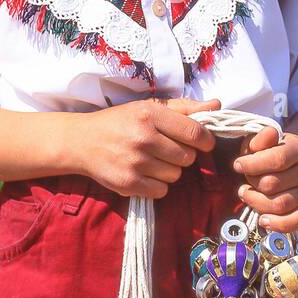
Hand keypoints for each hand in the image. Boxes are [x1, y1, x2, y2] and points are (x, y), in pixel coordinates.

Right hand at [77, 96, 220, 198]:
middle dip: (183, 154)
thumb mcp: (148, 108)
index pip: (195, 132)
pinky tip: (144, 173)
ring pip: (176, 175)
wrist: (81, 142)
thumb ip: (184, 107)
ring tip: (152, 160)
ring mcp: (135, 162)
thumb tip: (216, 105)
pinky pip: (162, 191)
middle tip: (167, 149)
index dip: (206, 140)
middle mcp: (143, 138)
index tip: (203, 142)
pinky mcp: (128, 184)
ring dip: (169, 170)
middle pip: (188, 157)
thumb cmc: (120, 122)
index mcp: (150, 114)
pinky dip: (157, 185)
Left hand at [232, 127, 297, 231]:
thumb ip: (261, 138)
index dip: (252, 164)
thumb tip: (269, 135)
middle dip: (252, 182)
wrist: (294, 161)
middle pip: (273, 184)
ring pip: (280, 204)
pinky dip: (279, 224)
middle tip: (245, 179)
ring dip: (256, 202)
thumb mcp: (262, 140)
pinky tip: (263, 220)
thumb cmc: (270, 150)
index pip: (277, 159)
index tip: (237, 165)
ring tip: (246, 194)